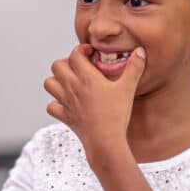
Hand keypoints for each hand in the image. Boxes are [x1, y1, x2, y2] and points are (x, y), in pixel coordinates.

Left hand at [43, 45, 145, 165]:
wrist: (106, 141)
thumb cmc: (117, 114)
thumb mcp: (128, 88)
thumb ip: (134, 68)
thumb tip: (141, 50)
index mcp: (86, 78)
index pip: (75, 54)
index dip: (81, 49)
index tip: (90, 53)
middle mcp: (72, 87)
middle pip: (57, 65)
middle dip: (66, 62)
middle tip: (79, 67)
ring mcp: (65, 102)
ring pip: (49, 83)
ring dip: (57, 80)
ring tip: (70, 82)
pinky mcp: (64, 116)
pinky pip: (51, 106)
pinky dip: (55, 102)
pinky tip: (67, 103)